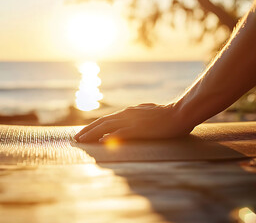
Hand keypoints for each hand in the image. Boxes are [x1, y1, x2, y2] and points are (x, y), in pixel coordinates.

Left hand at [74, 103, 194, 141]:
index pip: (105, 119)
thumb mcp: (146, 114)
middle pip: (101, 122)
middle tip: (76, 139)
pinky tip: (102, 142)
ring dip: (92, 133)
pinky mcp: (139, 128)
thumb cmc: (165, 115)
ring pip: (107, 126)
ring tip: (82, 141)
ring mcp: (132, 121)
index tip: (83, 133)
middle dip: (87, 130)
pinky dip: (110, 137)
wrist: (179, 113)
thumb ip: (135, 117)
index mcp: (128, 112)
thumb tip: (126, 124)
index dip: (92, 126)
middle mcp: (126, 114)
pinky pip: (122, 133)